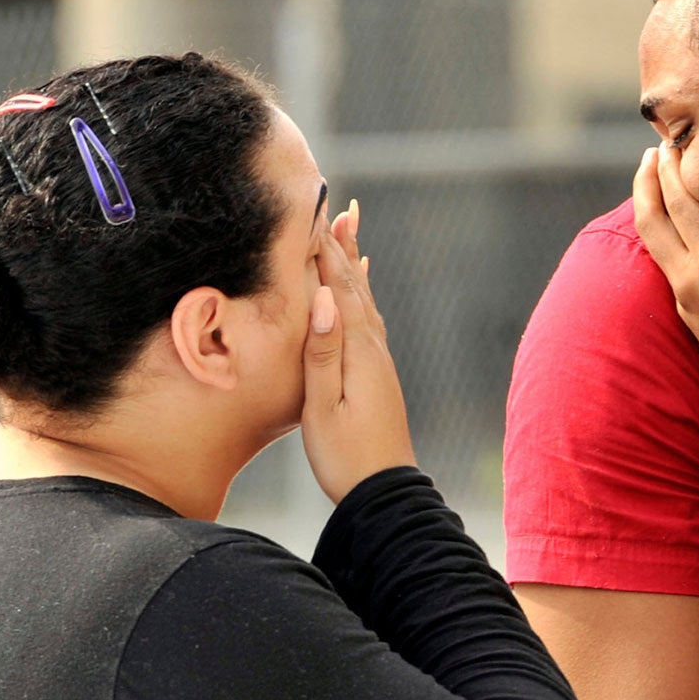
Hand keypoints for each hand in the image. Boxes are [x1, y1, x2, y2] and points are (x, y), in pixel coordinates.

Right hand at [301, 198, 414, 502]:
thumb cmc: (346, 458)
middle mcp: (374, 350)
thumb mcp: (322, 408)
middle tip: (338, 205)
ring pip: (365, 300)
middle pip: (355, 285)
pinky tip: (360, 294)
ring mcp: (380, 362)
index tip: (313, 209)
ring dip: (354, 264)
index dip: (324, 248)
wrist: (385, 495)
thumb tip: (325, 301)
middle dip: (343, 245)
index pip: (337, 287)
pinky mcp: (379, 376)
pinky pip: (370, 321)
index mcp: (358, 352)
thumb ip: (322, 353)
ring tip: (351, 231)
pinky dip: (363, 295)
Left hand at [631, 144, 698, 423]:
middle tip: (653, 150)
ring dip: (649, 205)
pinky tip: (674, 225)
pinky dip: (660, 231)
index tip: (672, 140)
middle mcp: (690, 281)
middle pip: (651, 220)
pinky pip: (662, 260)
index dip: (673, 169)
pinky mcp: (687, 313)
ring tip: (655, 178)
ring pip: (651, 242)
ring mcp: (685, 299)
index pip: (682, 205)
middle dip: (647, 181)